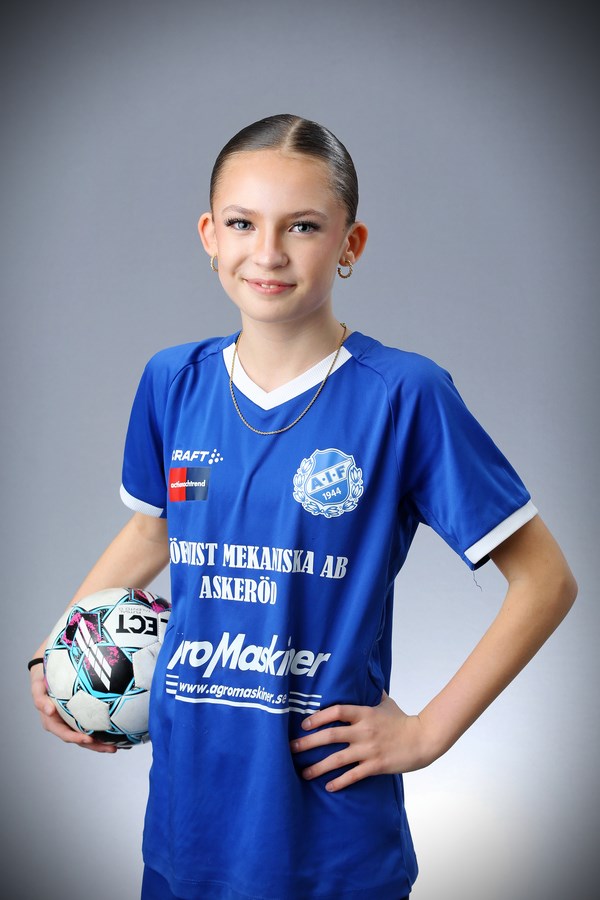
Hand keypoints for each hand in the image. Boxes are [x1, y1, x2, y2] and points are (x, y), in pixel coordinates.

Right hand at [30, 662, 117, 752]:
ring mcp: (73, 721)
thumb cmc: (42, 679)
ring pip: (88, 736)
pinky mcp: (81, 716)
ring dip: (103, 743)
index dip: (77, 738)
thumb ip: (40, 699)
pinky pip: (93, 724)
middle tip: (112, 749)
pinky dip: (104, 730)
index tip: (89, 739)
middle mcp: (64, 724)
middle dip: (96, 746)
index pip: (66, 734)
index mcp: (52, 721)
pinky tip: (119, 732)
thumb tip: (49, 710)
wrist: (46, 671)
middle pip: (80, 740)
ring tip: (119, 746)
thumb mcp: (37, 687)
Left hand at [290, 692, 435, 791]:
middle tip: (291, 749)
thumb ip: (372, 694)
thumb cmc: (403, 720)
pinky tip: (328, 787)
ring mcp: (369, 749)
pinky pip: (353, 775)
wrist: (423, 739)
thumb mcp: (386, 703)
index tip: (304, 724)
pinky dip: (340, 782)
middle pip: (330, 736)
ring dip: (318, 767)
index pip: (336, 711)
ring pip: (338, 759)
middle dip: (308, 743)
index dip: (318, 717)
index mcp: (365, 713)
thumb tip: (365, 679)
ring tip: (304, 773)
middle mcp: (364, 731)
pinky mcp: (376, 766)